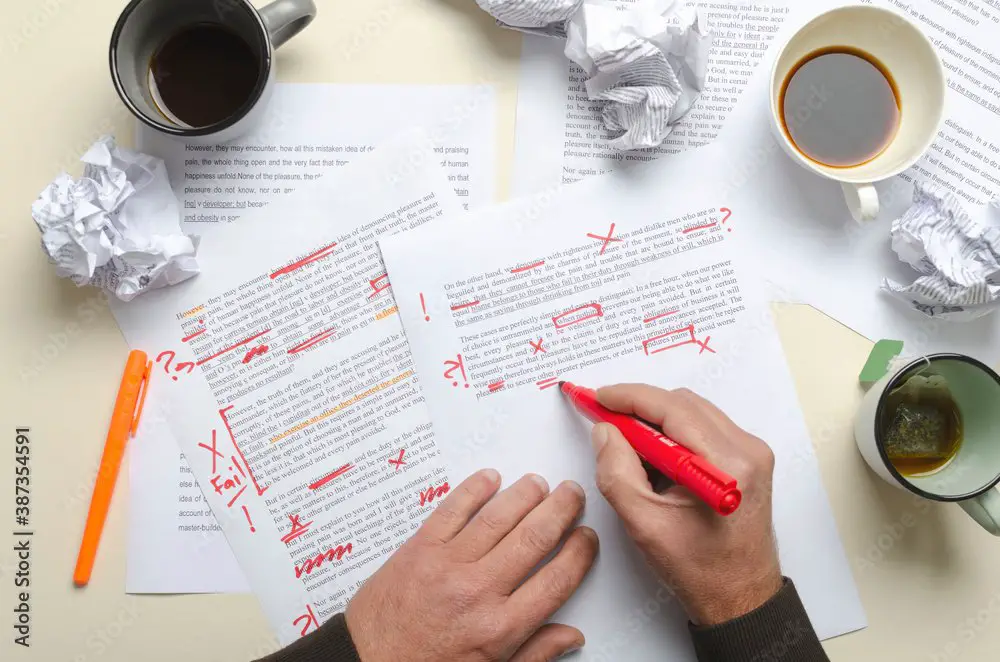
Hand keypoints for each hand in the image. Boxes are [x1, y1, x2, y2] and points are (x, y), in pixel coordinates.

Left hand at [346, 470, 597, 660]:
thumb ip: (534, 653)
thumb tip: (571, 635)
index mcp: (500, 628)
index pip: (556, 580)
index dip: (579, 553)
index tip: (587, 538)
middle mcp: (478, 591)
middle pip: (534, 539)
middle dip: (560, 510)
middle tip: (572, 493)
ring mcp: (447, 565)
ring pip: (498, 518)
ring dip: (524, 495)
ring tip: (539, 483)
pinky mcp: (419, 548)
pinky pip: (452, 510)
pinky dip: (473, 489)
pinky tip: (490, 478)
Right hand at [591, 384, 781, 625]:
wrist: (740, 598)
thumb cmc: (700, 570)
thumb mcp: (644, 523)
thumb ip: (616, 471)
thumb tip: (604, 431)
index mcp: (727, 466)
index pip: (672, 409)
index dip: (629, 397)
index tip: (597, 398)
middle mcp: (747, 451)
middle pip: (682, 404)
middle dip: (639, 408)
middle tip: (604, 422)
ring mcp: (752, 453)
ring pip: (693, 412)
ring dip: (655, 422)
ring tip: (628, 448)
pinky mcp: (749, 459)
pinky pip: (704, 428)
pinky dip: (673, 435)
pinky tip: (655, 460)